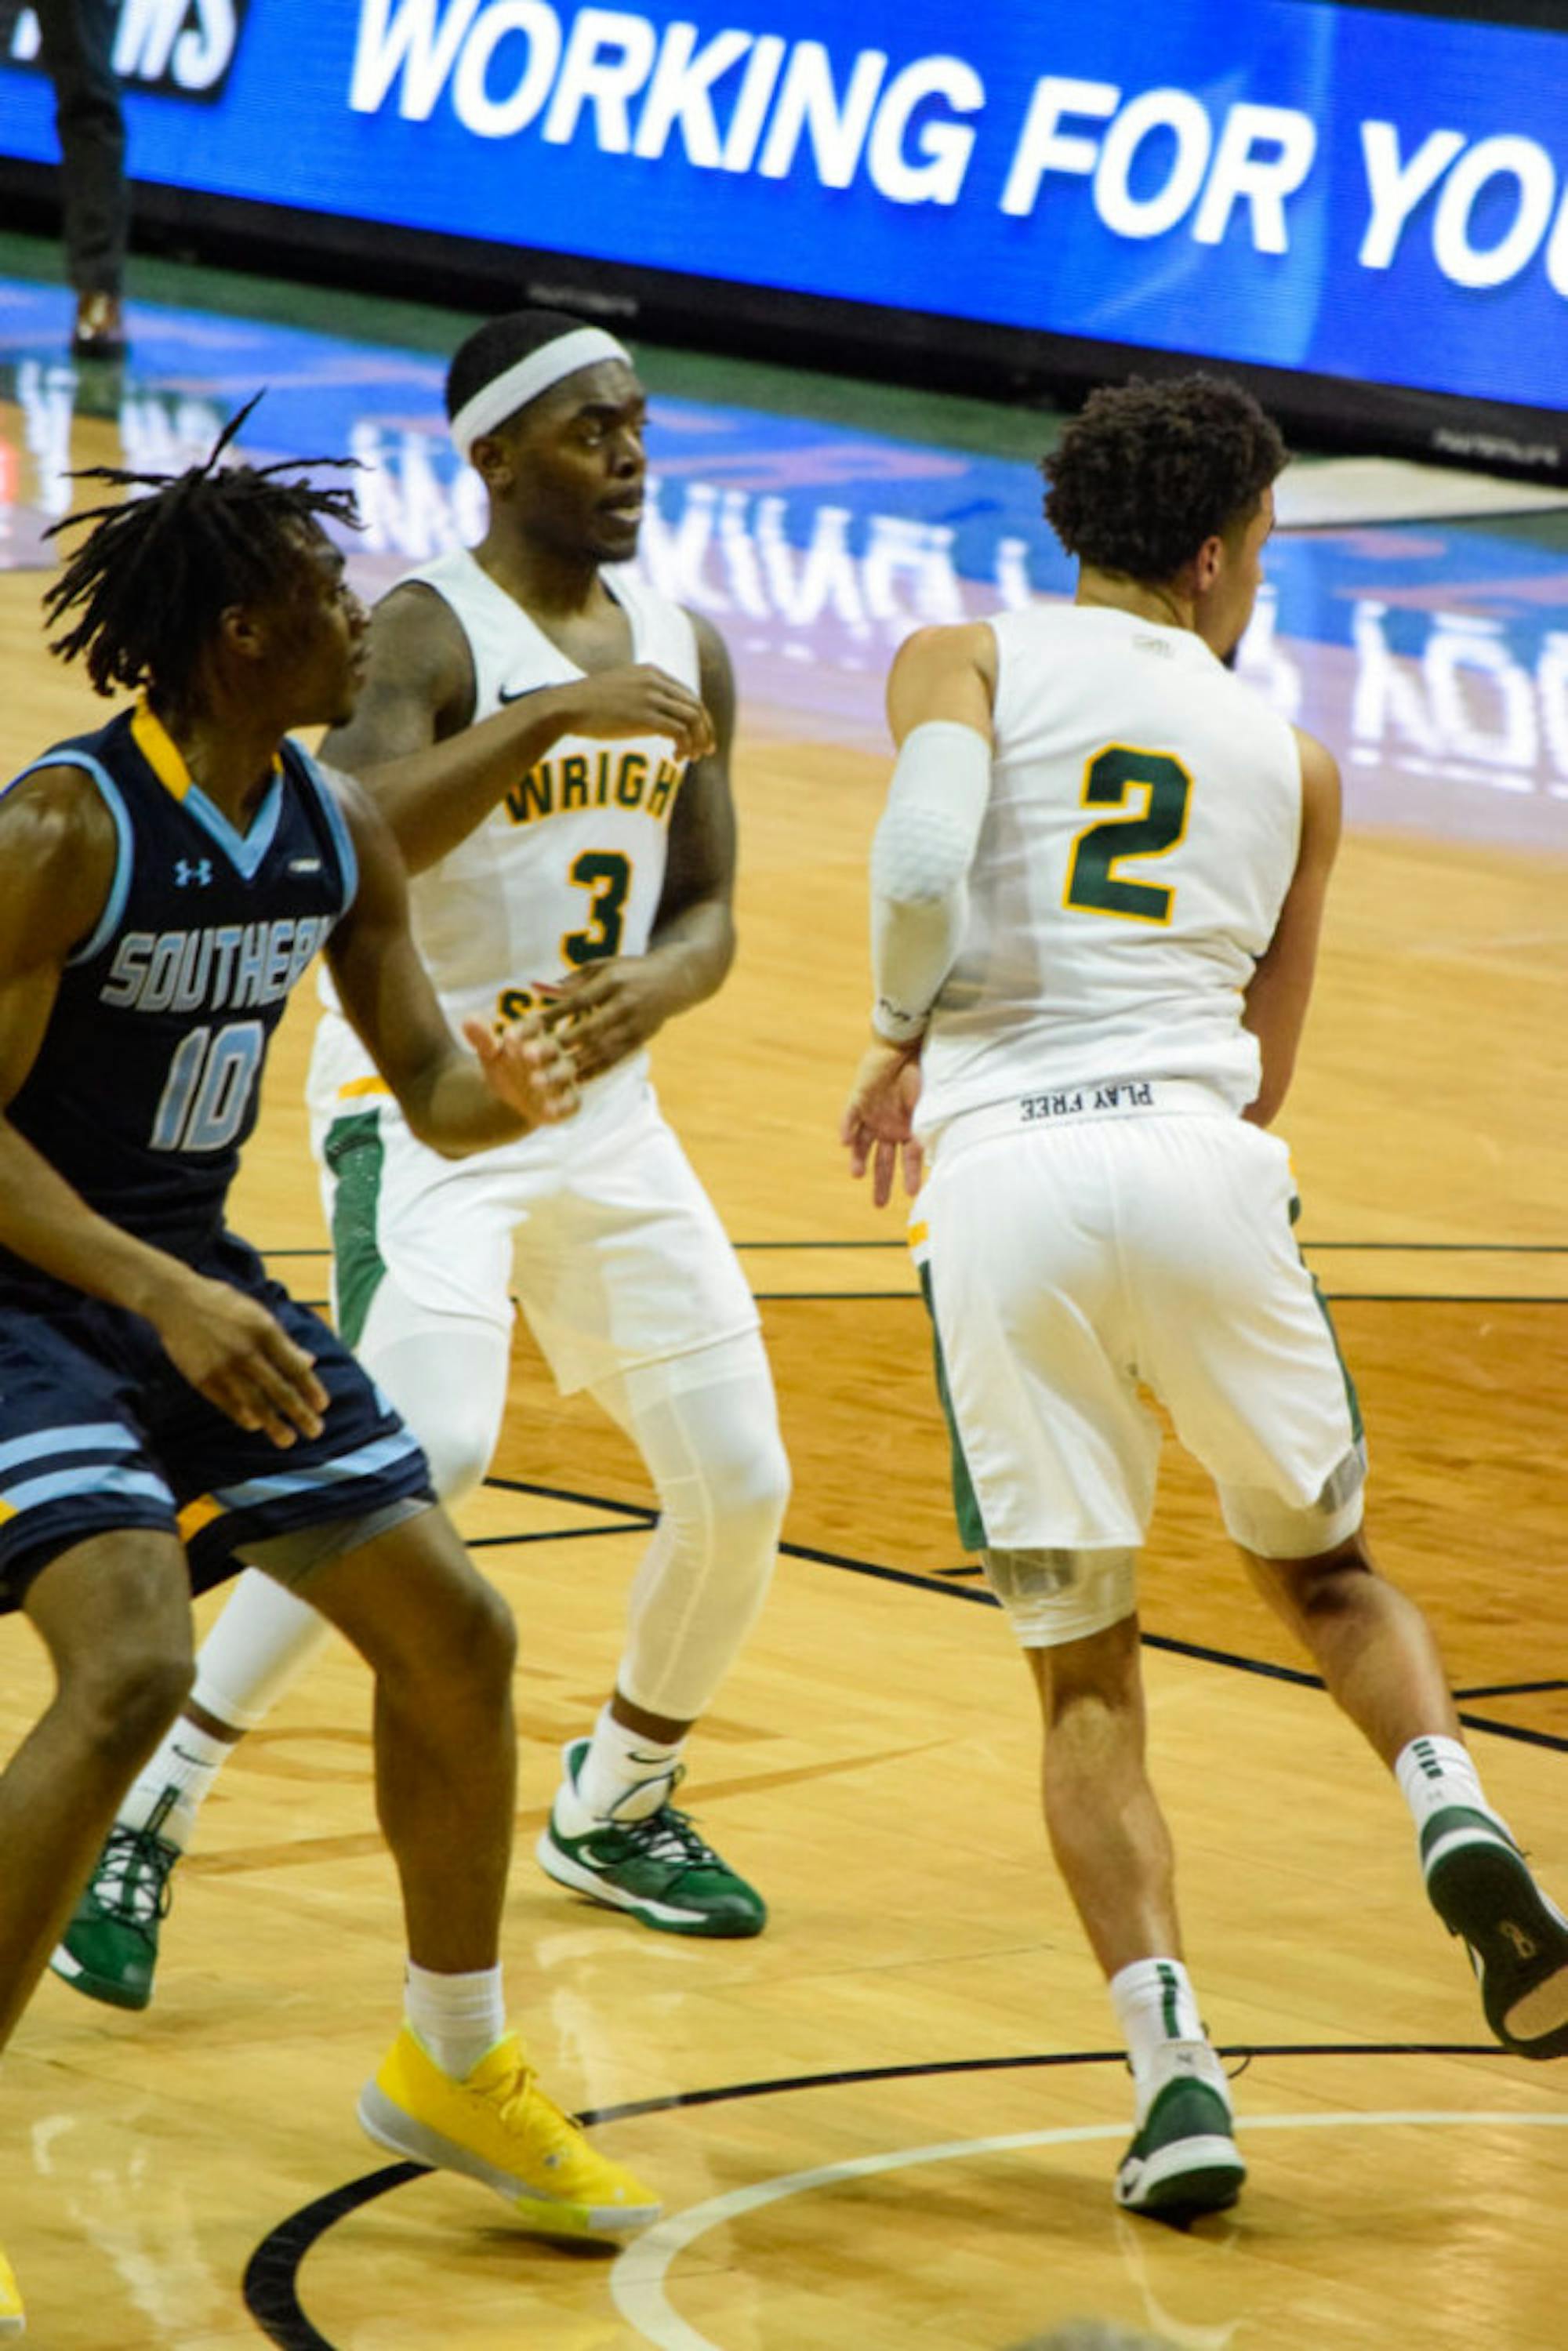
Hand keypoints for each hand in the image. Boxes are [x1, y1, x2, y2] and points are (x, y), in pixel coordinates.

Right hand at [150, 1273, 328, 1447]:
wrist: (176, 1300)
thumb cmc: (223, 1304)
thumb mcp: (258, 1315)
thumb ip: (283, 1341)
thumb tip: (310, 1362)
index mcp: (266, 1332)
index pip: (296, 1368)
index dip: (311, 1389)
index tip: (322, 1406)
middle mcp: (247, 1352)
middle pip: (280, 1390)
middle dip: (301, 1414)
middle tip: (316, 1431)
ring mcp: (224, 1367)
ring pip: (255, 1403)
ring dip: (274, 1425)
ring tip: (287, 1440)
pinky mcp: (203, 1378)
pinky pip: (228, 1404)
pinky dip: (244, 1416)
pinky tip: (255, 1424)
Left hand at [463, 1014, 579, 1126]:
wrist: (511, 1099)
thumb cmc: (502, 1067)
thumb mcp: (488, 1053)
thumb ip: (481, 1038)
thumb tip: (469, 1021)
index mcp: (533, 1035)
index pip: (533, 1025)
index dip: (523, 1030)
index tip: (508, 1037)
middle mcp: (552, 1053)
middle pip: (552, 1047)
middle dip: (542, 1049)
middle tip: (528, 1054)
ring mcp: (562, 1076)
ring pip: (565, 1072)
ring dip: (553, 1076)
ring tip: (535, 1082)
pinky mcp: (568, 1100)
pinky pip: (571, 1102)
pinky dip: (563, 1106)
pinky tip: (548, 1110)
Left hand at [542, 958, 677, 1081]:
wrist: (673, 981)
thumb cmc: (628, 972)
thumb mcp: (601, 967)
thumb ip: (569, 981)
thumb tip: (535, 988)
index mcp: (613, 981)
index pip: (578, 1000)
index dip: (554, 1014)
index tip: (530, 1026)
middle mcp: (625, 1004)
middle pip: (591, 1028)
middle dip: (563, 1044)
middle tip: (534, 1058)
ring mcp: (634, 1025)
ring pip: (602, 1049)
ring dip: (576, 1064)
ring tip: (550, 1076)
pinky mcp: (640, 1040)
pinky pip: (615, 1059)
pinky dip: (594, 1071)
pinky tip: (575, 1080)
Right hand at [566, 666, 715, 761]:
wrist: (566, 707)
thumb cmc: (589, 704)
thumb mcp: (621, 690)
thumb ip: (644, 696)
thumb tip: (661, 721)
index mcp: (652, 672)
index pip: (689, 694)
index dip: (700, 717)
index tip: (701, 737)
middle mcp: (655, 681)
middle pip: (696, 706)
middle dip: (705, 731)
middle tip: (705, 752)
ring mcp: (650, 697)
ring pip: (692, 720)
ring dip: (697, 742)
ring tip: (691, 758)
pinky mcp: (644, 717)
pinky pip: (678, 732)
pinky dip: (683, 747)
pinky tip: (676, 758)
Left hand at [841, 1039, 924, 1207]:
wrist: (903, 1047)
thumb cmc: (920, 1074)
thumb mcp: (927, 1105)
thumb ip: (927, 1127)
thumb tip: (936, 1150)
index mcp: (906, 1131)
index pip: (907, 1161)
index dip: (910, 1177)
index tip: (911, 1195)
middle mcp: (887, 1128)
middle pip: (882, 1161)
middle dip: (881, 1183)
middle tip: (878, 1204)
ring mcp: (870, 1116)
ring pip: (861, 1145)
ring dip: (859, 1158)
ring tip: (857, 1174)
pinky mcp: (857, 1101)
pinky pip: (849, 1118)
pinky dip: (847, 1129)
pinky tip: (844, 1143)